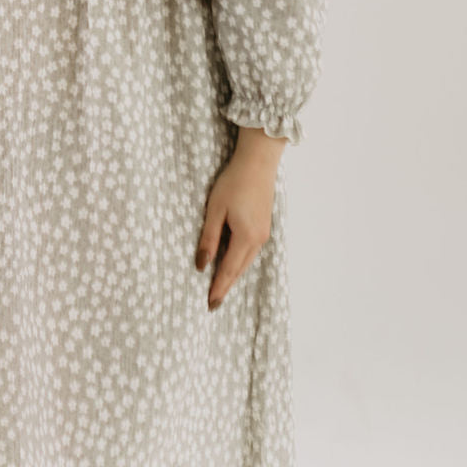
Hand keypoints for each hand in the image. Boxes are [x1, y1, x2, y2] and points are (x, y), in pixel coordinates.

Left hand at [195, 130, 283, 308]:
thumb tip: (201, 265)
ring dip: (233, 275)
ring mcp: (264, 233)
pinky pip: (250, 251)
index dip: (218, 288)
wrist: (258, 162)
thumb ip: (209, 239)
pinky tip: (232, 263)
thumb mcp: (215, 210)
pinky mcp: (264, 225)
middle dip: (226, 286)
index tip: (210, 304)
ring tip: (220, 287)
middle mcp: (258, 240)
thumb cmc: (234, 182)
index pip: (228, 270)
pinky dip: (240, 262)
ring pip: (246, 262)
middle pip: (239, 270)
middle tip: (213, 302)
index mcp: (246, 238)